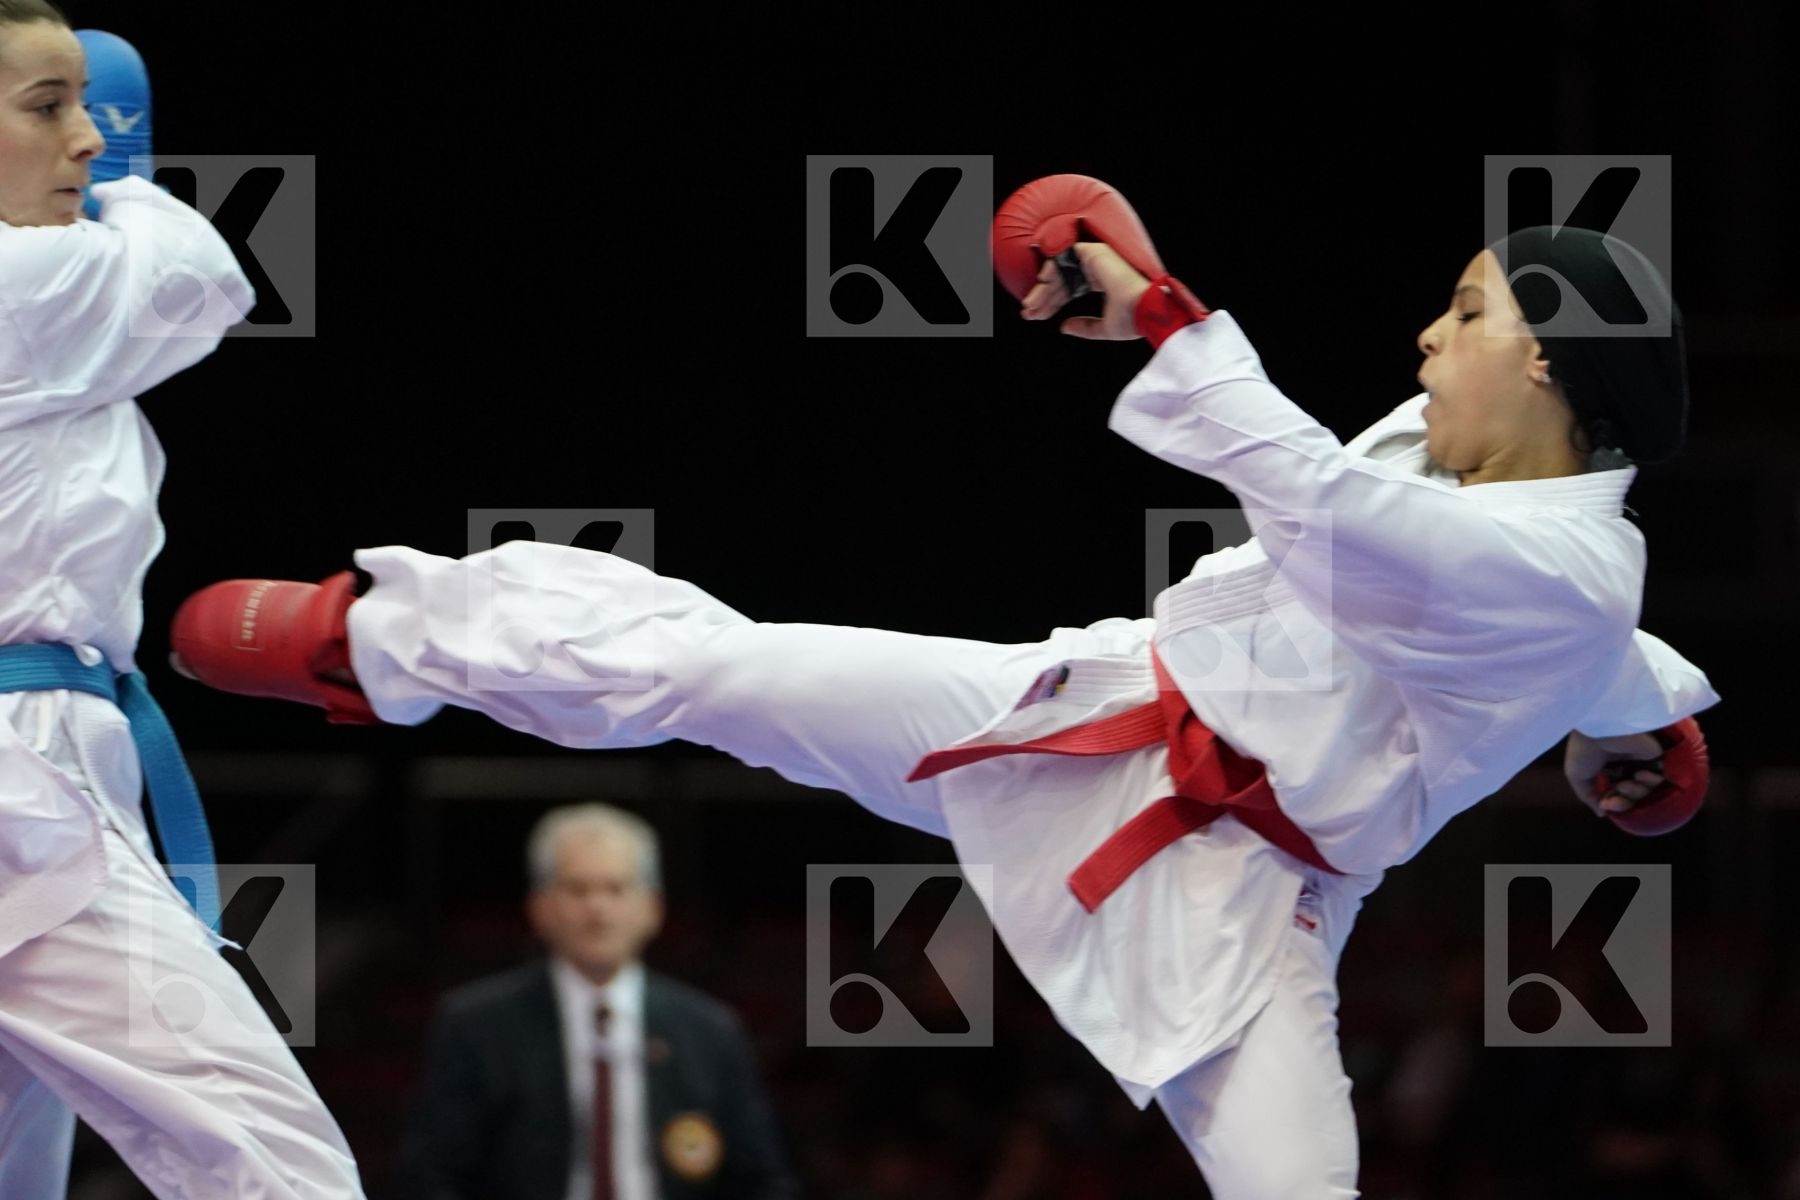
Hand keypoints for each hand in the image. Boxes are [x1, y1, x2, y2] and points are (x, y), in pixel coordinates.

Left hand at [1021, 243, 1151, 339]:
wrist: (1148, 311)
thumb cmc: (1134, 320)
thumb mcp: (1104, 328)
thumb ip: (1084, 326)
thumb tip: (1064, 327)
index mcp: (1103, 282)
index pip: (1070, 290)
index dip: (1052, 303)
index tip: (1038, 316)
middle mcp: (1099, 268)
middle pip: (1062, 281)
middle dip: (1043, 297)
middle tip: (1028, 312)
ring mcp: (1096, 258)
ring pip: (1060, 270)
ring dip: (1043, 288)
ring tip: (1030, 306)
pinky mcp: (1094, 253)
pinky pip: (1064, 257)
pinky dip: (1050, 272)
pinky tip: (1040, 288)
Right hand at [1564, 730, 1666, 815]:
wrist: (1598, 728)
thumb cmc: (1584, 749)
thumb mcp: (1577, 776)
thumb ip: (1589, 796)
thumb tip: (1602, 813)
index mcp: (1608, 767)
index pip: (1617, 793)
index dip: (1614, 803)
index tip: (1606, 804)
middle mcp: (1627, 764)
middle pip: (1634, 795)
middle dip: (1624, 803)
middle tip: (1614, 801)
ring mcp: (1643, 760)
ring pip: (1648, 790)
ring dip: (1636, 794)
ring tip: (1625, 784)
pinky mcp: (1659, 755)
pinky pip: (1662, 779)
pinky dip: (1651, 783)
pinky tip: (1639, 775)